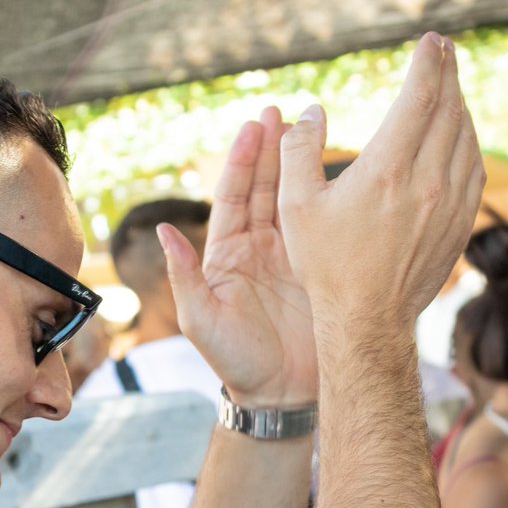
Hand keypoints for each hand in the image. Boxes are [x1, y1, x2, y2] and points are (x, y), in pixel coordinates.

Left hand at [161, 107, 317, 406]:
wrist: (281, 397)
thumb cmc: (233, 361)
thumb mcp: (201, 319)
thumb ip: (183, 275)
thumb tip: (162, 230)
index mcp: (226, 253)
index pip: (234, 195)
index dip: (243, 160)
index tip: (253, 125)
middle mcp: (259, 247)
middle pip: (267, 186)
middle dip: (273, 147)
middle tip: (283, 110)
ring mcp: (292, 256)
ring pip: (297, 199)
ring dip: (302, 163)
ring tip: (312, 125)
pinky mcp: (322, 269)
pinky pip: (325, 226)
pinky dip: (331, 197)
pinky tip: (345, 169)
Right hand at [277, 32, 484, 329]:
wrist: (366, 319)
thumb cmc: (325, 264)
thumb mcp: (295, 205)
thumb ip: (297, 151)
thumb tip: (310, 112)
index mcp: (387, 172)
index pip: (420, 99)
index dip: (428, 63)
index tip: (430, 41)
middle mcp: (427, 183)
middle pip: (450, 111)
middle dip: (449, 73)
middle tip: (445, 50)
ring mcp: (450, 205)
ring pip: (467, 138)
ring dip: (460, 106)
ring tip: (450, 86)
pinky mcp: (459, 225)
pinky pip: (473, 168)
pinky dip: (468, 140)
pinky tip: (459, 134)